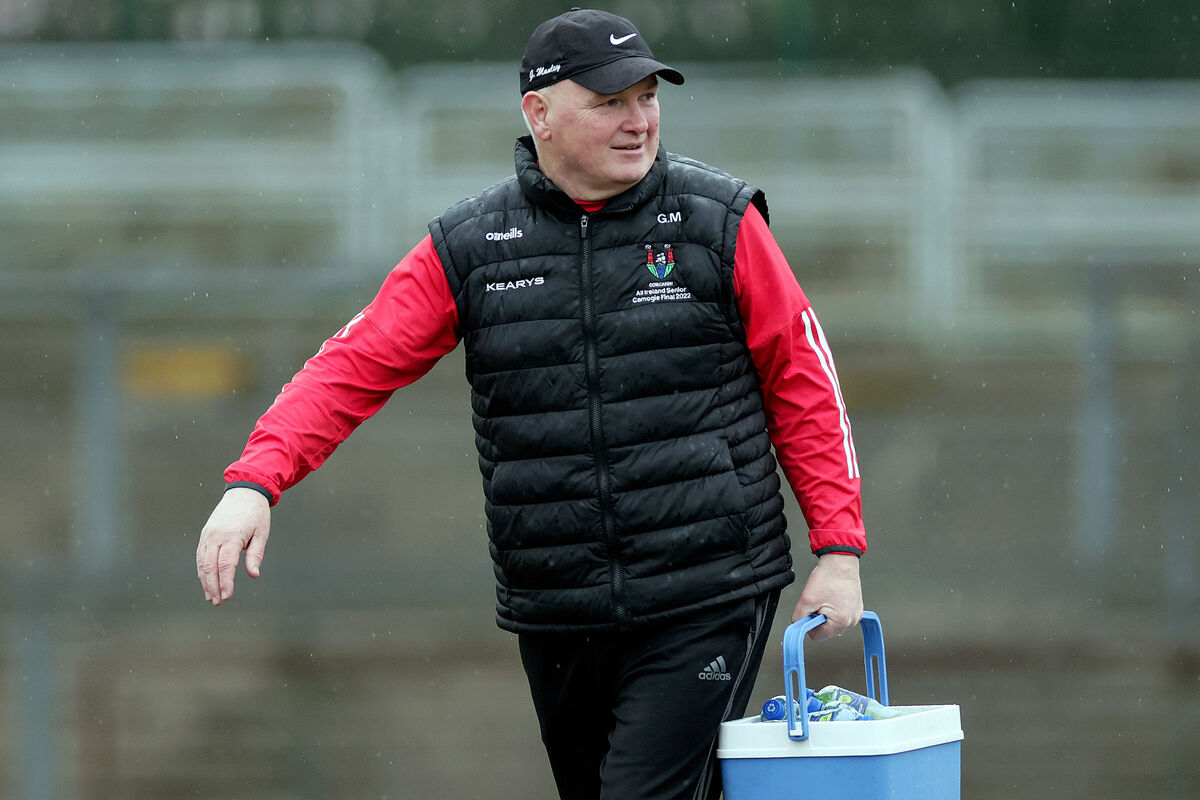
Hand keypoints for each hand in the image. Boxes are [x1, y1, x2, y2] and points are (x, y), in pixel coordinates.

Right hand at [196, 487, 270, 605]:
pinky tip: (206, 582)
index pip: (226, 564)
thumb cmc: (256, 514)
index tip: (227, 596)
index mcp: (232, 535)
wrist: (243, 492)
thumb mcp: (262, 533)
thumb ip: (256, 554)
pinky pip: (200, 556)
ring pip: (202, 562)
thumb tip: (253, 574)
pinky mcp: (205, 535)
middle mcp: (216, 536)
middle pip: (210, 566)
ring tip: (210, 598)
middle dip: (213, 586)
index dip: (225, 582)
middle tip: (218, 602)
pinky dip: (202, 570)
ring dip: (205, 581)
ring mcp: (207, 535)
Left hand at [791, 553, 862, 640]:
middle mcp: (851, 621)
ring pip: (833, 623)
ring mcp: (856, 615)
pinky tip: (832, 597)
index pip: (817, 637)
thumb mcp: (807, 599)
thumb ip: (799, 617)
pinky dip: (834, 609)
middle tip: (818, 602)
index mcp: (841, 622)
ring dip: (826, 614)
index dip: (809, 625)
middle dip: (818, 618)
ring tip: (826, 598)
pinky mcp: (856, 608)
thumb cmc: (829, 577)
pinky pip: (841, 615)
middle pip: (826, 631)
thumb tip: (797, 626)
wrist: (841, 561)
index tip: (809, 613)